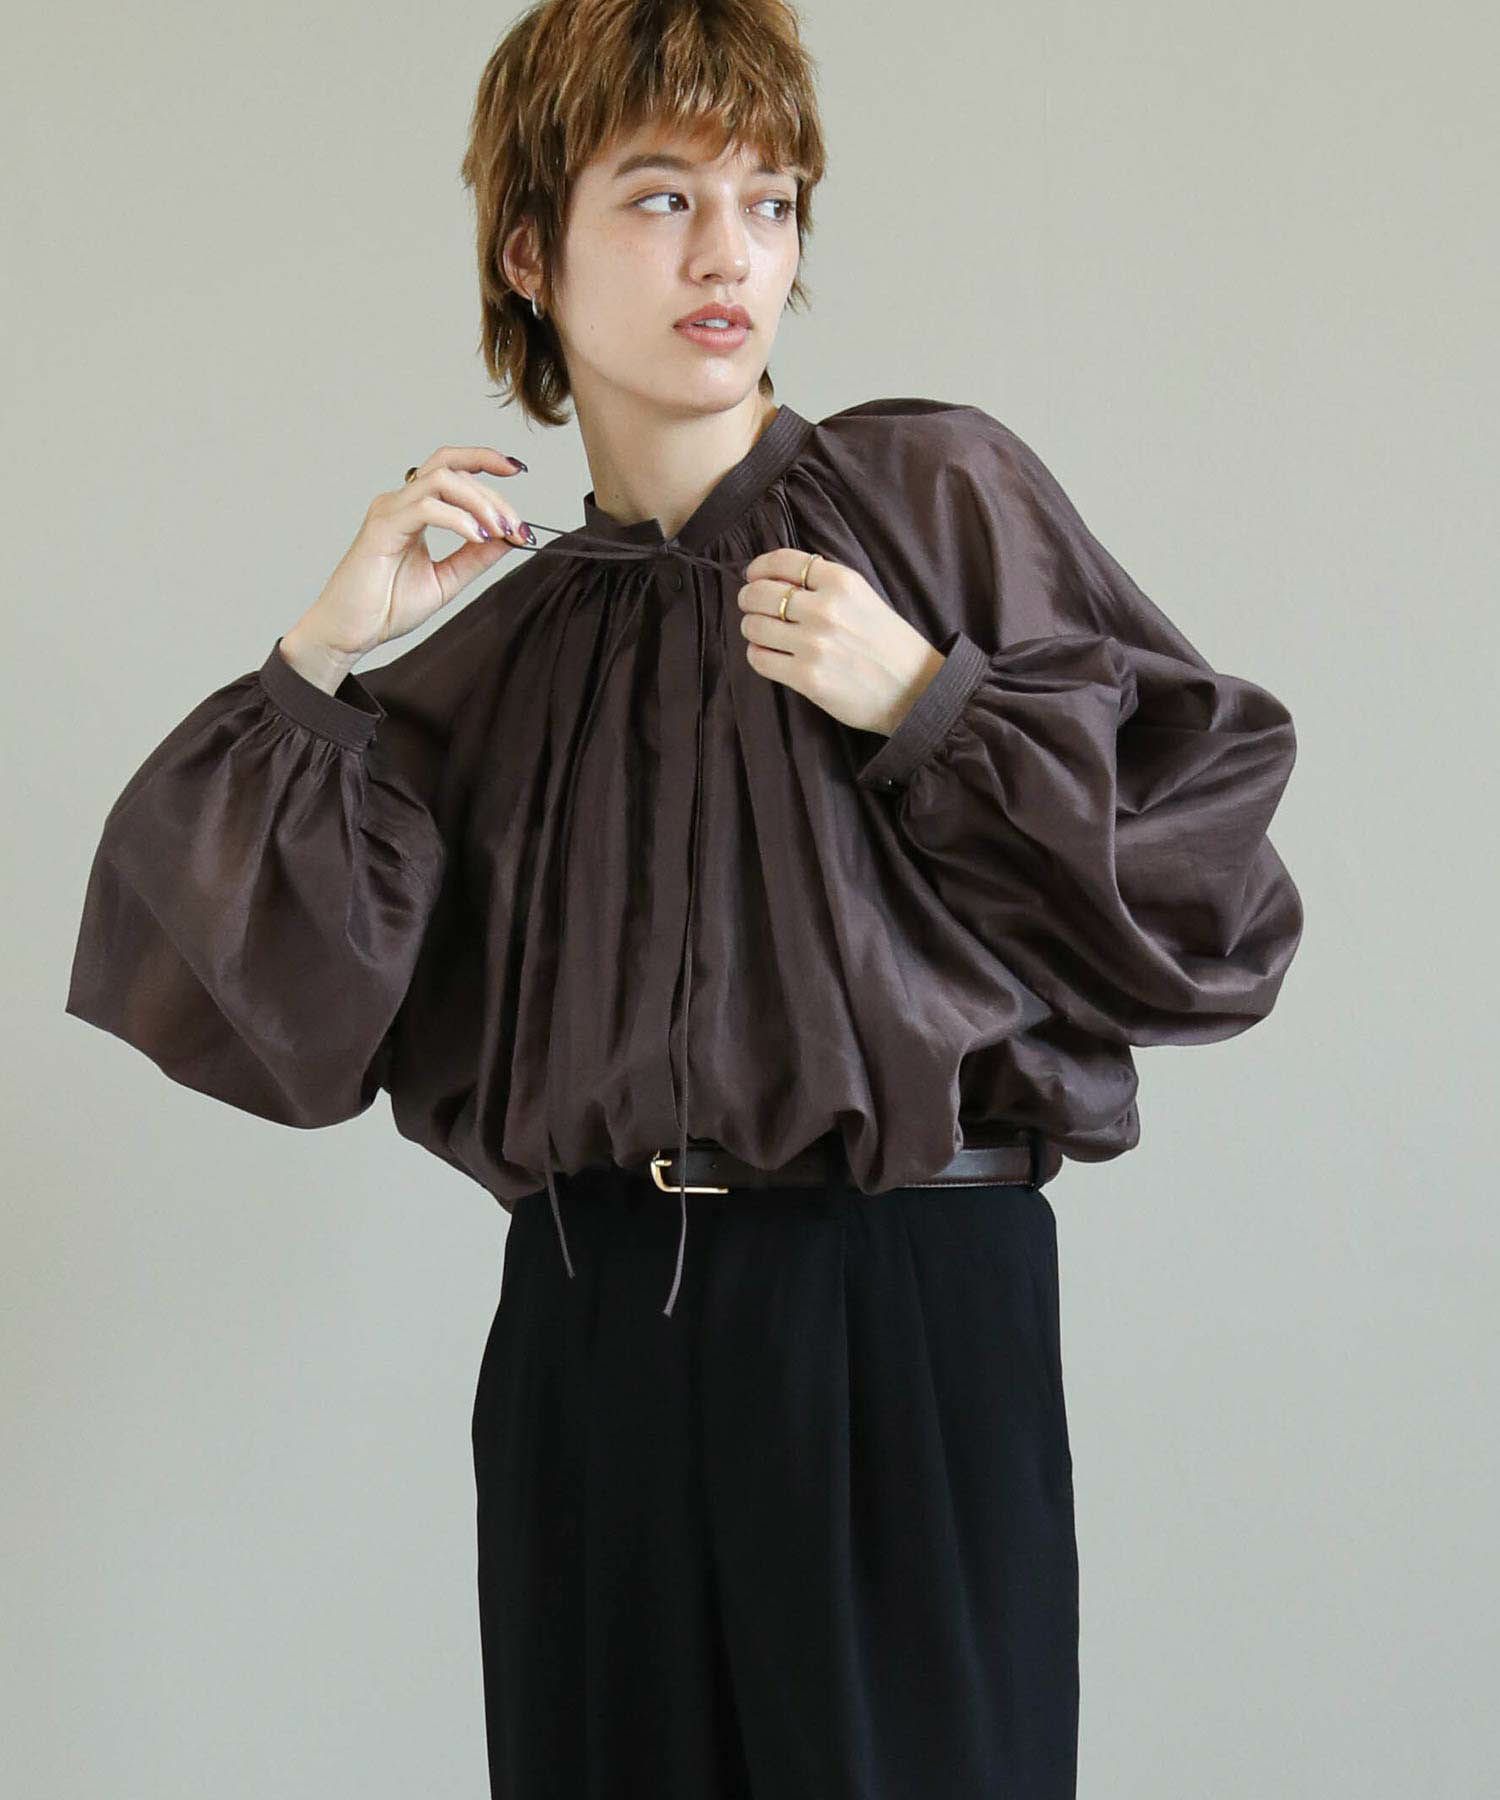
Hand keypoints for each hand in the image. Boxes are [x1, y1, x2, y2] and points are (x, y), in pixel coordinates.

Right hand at [291, 445, 533, 669]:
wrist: (350, 632)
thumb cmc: (386, 606)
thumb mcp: (446, 579)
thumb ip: (475, 557)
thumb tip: (509, 537)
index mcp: (414, 510)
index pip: (451, 468)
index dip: (484, 460)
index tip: (517, 469)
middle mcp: (400, 502)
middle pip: (451, 468)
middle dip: (493, 493)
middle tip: (517, 526)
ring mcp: (389, 511)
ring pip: (441, 480)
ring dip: (479, 502)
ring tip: (500, 532)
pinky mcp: (381, 528)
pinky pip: (426, 507)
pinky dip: (458, 519)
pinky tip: (477, 537)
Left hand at [738, 548, 946, 735]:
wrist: (916, 691)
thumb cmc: (888, 644)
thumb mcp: (864, 598)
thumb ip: (825, 585)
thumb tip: (775, 579)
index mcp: (842, 582)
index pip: (783, 562)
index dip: (759, 568)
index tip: (753, 576)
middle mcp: (826, 609)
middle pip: (761, 593)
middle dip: (749, 599)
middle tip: (751, 607)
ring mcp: (814, 645)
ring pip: (754, 626)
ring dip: (751, 628)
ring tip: (762, 634)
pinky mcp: (807, 678)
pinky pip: (760, 659)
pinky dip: (757, 655)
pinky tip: (769, 655)